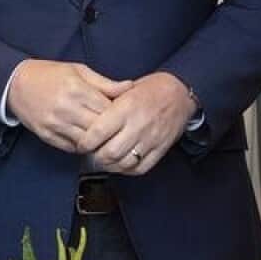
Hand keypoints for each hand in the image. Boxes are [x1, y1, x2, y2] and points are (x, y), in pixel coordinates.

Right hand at [7, 59, 131, 152]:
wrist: (16, 84)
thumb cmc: (51, 74)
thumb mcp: (79, 71)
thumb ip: (105, 83)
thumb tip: (131, 87)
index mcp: (76, 89)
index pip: (108, 110)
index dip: (120, 115)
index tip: (126, 116)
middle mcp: (66, 108)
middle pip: (99, 128)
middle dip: (112, 131)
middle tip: (120, 131)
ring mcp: (55, 124)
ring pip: (87, 142)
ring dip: (98, 142)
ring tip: (106, 138)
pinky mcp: (47, 136)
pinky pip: (72, 148)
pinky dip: (83, 147)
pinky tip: (89, 141)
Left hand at [76, 71, 196, 174]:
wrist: (179, 94)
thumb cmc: (150, 90)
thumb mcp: (125, 89)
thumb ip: (106, 104)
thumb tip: (85, 117)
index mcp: (126, 108)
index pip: (98, 132)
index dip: (85, 142)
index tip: (81, 143)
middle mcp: (138, 125)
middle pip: (110, 152)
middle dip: (96, 157)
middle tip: (91, 154)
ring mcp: (150, 140)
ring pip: (124, 163)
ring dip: (110, 165)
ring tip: (103, 160)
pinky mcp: (160, 149)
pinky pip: (140, 168)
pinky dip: (127, 170)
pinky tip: (120, 165)